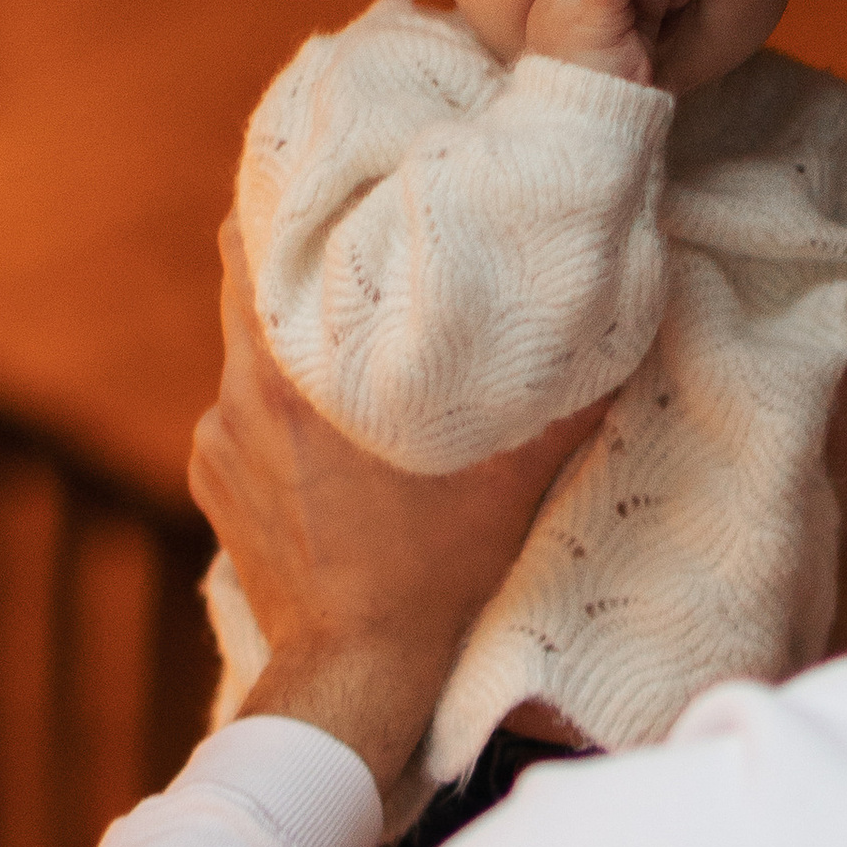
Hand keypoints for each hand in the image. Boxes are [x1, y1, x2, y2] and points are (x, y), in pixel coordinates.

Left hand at [190, 222, 606, 792]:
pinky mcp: (215, 485)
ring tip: (354, 346)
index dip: (286, 191)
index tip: (330, 168)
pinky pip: (244, 420)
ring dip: (296, 345)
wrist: (353, 678)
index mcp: (291, 368)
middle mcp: (238, 391)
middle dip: (300, 259)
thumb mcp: (514, 473)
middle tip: (355, 240)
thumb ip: (564, 388)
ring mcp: (218, 442)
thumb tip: (632, 306)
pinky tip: (331, 438)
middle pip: (249, 282)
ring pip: (252, 356)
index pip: (251, 234)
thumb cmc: (435, 573)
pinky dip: (280, 415)